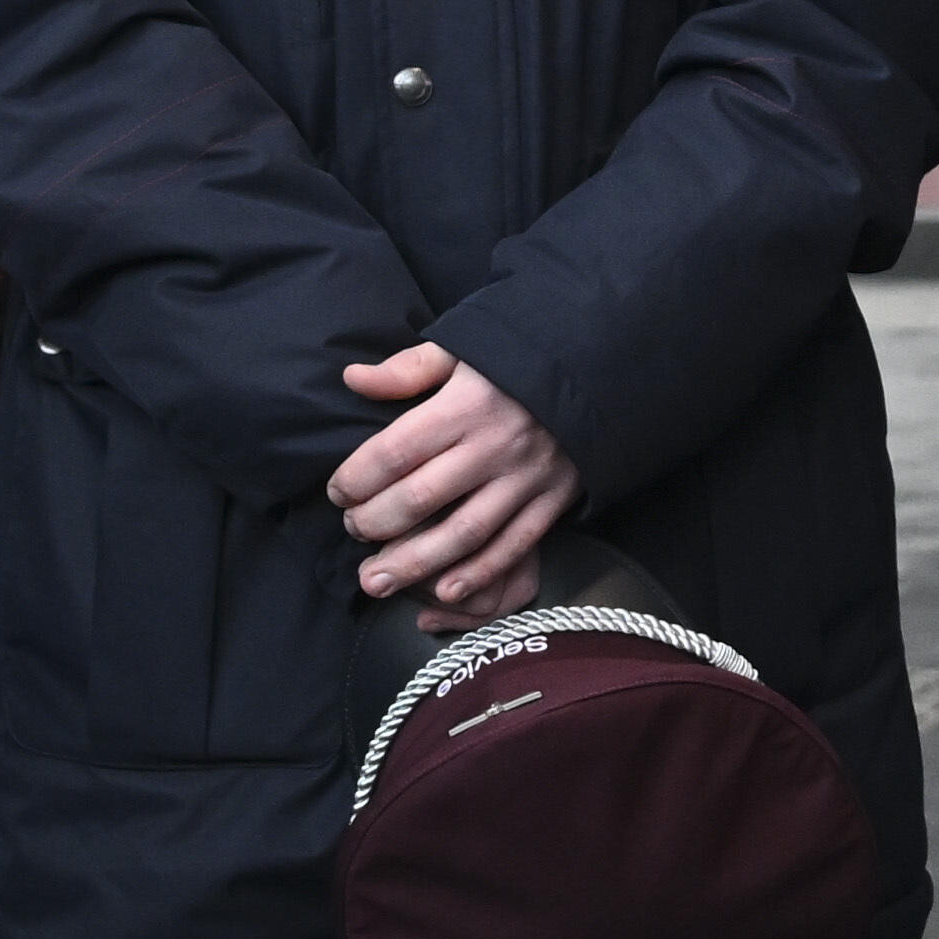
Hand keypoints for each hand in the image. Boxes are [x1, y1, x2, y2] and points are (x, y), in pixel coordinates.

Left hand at [331, 341, 580, 617]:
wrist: (601, 366)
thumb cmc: (518, 358)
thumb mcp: (462, 347)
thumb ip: (407, 369)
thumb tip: (352, 379)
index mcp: (464, 405)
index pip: (395, 451)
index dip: (356, 478)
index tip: (337, 491)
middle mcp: (494, 445)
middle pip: (421, 499)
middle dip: (375, 524)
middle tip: (353, 533)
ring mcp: (526, 478)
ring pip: (462, 533)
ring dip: (414, 564)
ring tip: (375, 582)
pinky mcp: (554, 500)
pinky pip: (514, 545)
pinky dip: (479, 574)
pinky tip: (444, 591)